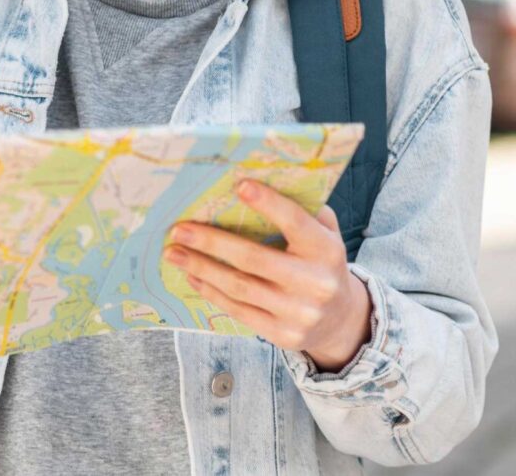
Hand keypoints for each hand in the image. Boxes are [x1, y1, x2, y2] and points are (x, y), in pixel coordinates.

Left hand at [162, 178, 371, 371]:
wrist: (342, 320)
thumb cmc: (321, 263)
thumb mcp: (324, 234)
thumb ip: (303, 210)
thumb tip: (260, 179)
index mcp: (327, 250)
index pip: (296, 223)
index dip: (269, 204)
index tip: (239, 186)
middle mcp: (316, 283)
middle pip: (254, 259)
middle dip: (211, 242)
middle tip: (179, 229)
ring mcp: (299, 313)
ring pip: (239, 286)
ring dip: (201, 268)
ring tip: (173, 253)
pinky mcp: (283, 335)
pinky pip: (238, 310)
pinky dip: (211, 291)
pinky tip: (192, 276)